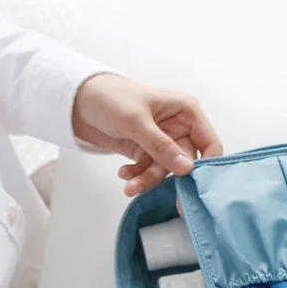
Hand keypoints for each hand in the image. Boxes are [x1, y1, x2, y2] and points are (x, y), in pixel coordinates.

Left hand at [72, 74, 222, 195]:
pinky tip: (124, 173)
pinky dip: (138, 175)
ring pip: (166, 169)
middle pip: (186, 161)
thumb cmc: (108, 97)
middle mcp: (180, 127)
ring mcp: (164, 140)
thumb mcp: (135, 120)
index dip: (205, 165)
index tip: (193, 184)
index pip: (210, 143)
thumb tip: (186, 169)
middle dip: (165, 175)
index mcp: (187, 112)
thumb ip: (161, 146)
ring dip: (148, 179)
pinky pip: (150, 170)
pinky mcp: (148, 151)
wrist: (76, 100)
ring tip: (129, 186)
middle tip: (153, 190)